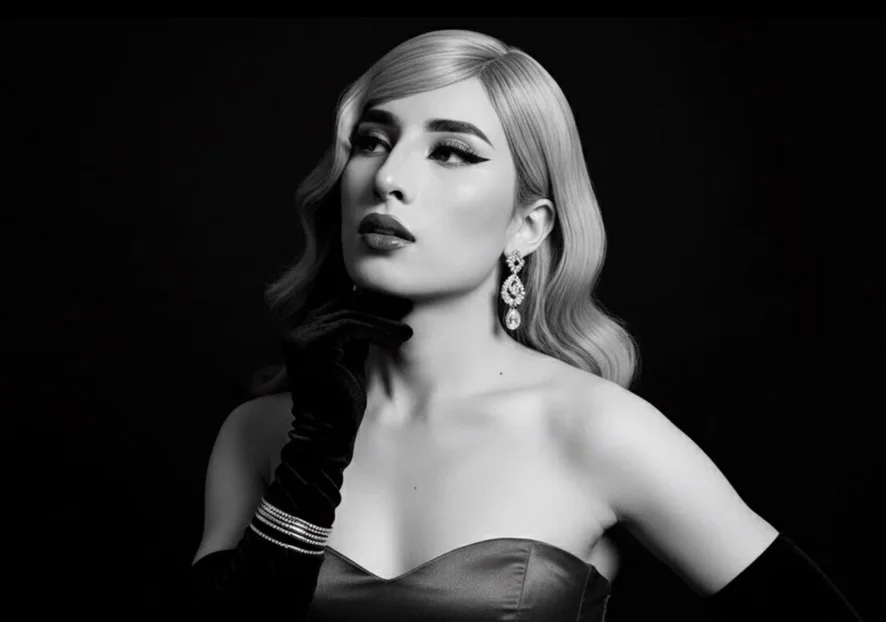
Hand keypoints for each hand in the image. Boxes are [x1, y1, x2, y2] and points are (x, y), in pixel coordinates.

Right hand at [281, 287, 413, 457]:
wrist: (328, 433)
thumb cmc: (342, 401)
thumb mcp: (351, 357)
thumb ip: (358, 333)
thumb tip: (382, 307)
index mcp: (303, 334)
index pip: (338, 306)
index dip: (369, 305)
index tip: (398, 307)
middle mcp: (297, 332)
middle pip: (342, 306)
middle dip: (377, 308)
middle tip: (405, 312)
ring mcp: (300, 337)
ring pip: (349, 315)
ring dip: (382, 322)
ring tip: (405, 332)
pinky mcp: (311, 344)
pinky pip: (351, 326)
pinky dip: (378, 330)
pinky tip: (398, 338)